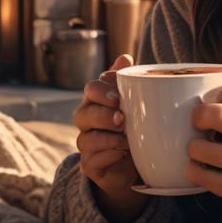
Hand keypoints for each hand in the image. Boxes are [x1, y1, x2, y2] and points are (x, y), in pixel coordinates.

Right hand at [74, 54, 146, 222]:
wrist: (138, 162)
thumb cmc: (137, 126)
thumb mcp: (138, 103)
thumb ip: (130, 82)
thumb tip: (125, 57)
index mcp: (98, 101)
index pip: (91, 89)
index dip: (101, 92)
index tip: (118, 97)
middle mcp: (87, 121)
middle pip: (82, 113)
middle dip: (102, 115)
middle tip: (122, 118)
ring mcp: (87, 144)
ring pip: (85, 138)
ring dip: (106, 138)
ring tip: (126, 139)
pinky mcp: (90, 165)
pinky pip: (91, 160)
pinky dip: (107, 156)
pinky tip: (122, 153)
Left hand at [187, 82, 221, 222]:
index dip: (220, 92)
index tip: (210, 102)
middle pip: (220, 116)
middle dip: (199, 117)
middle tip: (195, 122)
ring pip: (209, 151)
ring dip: (193, 148)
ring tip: (195, 150)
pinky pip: (212, 181)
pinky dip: (196, 173)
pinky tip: (195, 170)